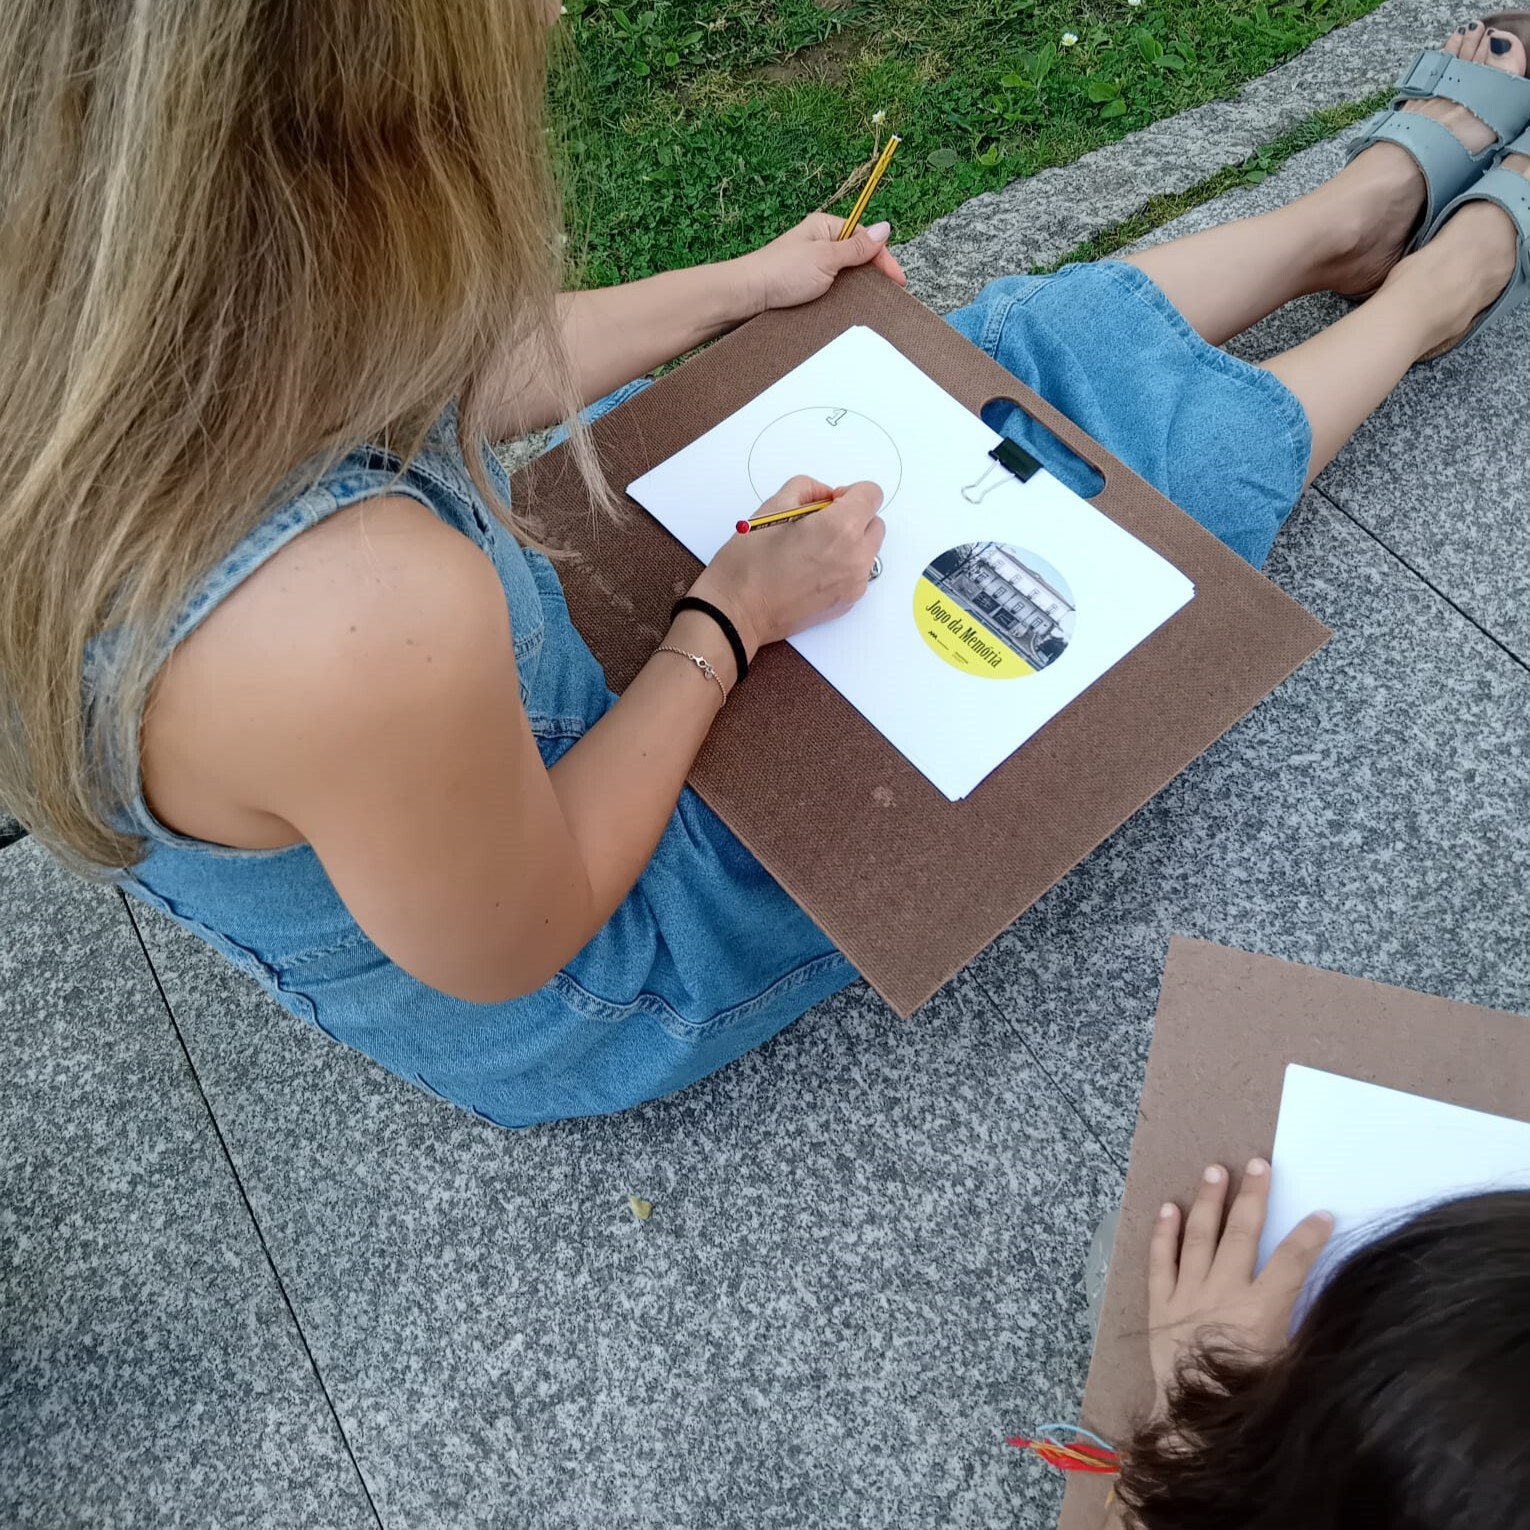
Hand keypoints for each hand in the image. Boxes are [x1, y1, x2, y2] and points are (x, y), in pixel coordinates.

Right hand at [690, 476, 885, 655]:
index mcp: (840, 527)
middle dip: (854, 518)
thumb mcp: (772, 507)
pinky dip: (844, 567)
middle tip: (818, 526)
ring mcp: (854, 583)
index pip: (872, 494)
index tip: (830, 503)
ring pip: (868, 550)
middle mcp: (855, 556)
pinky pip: (858, 573)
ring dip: (851, 543)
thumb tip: (825, 495)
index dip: (850, 493)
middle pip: (875, 523)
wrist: (738, 612)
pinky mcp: (848, 602)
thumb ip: (807, 489)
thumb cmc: (749, 563)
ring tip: (813, 551)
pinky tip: (812, 571)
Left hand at [738, 213, 907, 313]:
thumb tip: (885, 229)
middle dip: (872, 274)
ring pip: (845, 276)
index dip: (882, 258)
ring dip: (856, 289)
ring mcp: (812, 266)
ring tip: (869, 303)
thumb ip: (856, 247)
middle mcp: (819, 244)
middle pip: (857, 257)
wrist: (748, 297)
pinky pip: (831, 291)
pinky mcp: (805, 287)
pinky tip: (846, 308)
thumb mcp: (826, 257)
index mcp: (825, 227)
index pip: (864, 237)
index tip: (897, 279)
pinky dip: (841, 298)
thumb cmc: (780, 272)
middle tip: (886, 294)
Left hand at [1147, 1159, 1333, 1412]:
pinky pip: (1160, 1260)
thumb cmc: (1247, 1397)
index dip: (1310, 1236)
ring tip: (1216, 1170)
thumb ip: (1300, 1327)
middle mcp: (1223, 1293)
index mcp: (1261, 1310)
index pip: (1292, 1261)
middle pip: (1242, 1232)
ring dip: (1209, 1200)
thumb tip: (1319, 1297)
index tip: (1323, 1214)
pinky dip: (1164, 1232)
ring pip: (1200, 1236)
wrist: (1193, 1424)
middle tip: (1260, 1163)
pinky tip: (1168, 1208)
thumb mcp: (1288, 1366)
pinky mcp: (1161, 1304)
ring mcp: (1188, 1294)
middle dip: (1254, 1195)